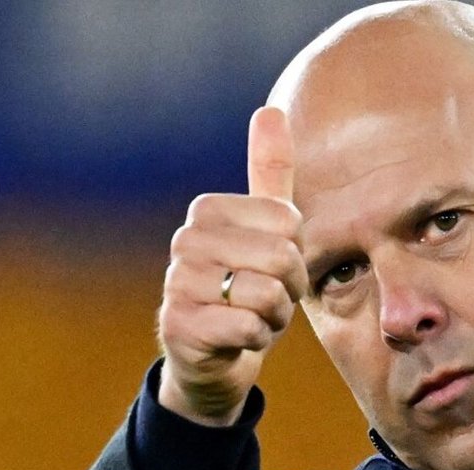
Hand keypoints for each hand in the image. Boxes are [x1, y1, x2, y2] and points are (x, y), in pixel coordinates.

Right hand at [157, 106, 305, 425]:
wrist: (214, 357)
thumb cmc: (246, 288)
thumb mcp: (265, 231)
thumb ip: (269, 173)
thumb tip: (271, 109)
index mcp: (207, 210)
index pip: (289, 223)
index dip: (296, 254)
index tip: (272, 268)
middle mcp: (185, 241)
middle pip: (281, 257)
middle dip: (288, 289)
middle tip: (266, 300)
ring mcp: (177, 284)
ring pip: (267, 295)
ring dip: (274, 317)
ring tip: (251, 318)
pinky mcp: (180, 327)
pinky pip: (249, 328)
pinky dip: (256, 340)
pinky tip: (237, 339)